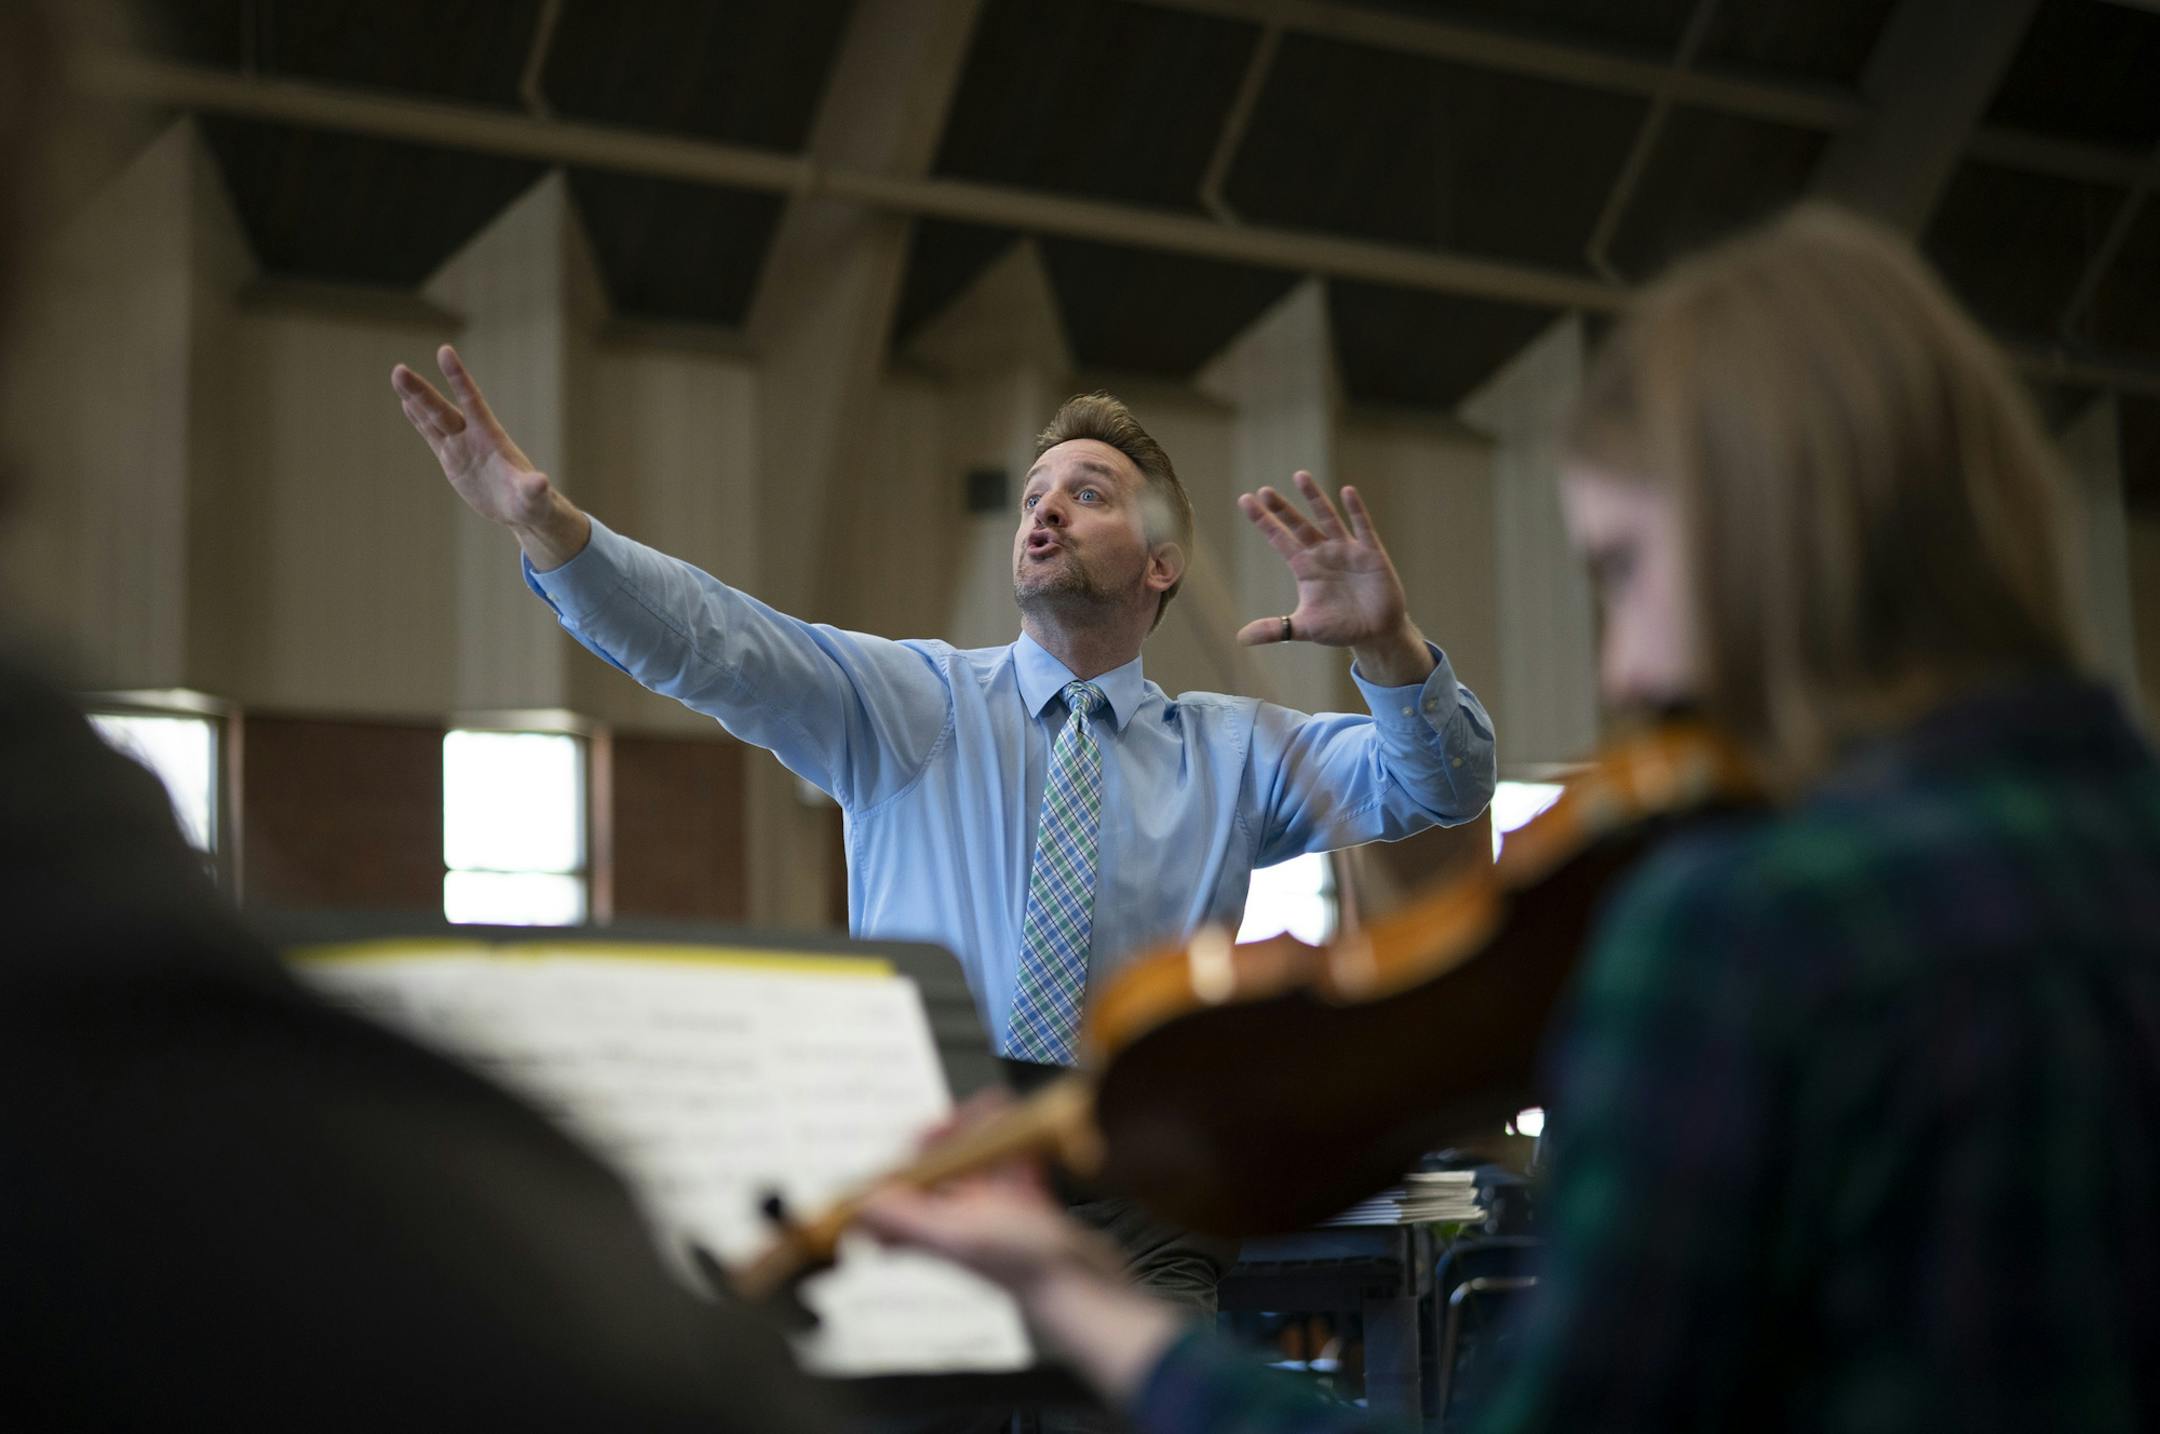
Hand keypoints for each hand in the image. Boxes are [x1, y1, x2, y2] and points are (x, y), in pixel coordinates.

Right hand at [391, 345, 588, 567]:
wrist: (522, 509)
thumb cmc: (532, 502)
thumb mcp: (533, 497)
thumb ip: (533, 489)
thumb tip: (542, 484)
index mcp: (491, 438)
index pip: (471, 401)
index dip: (458, 378)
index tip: (444, 351)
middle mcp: (473, 436)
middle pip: (442, 409)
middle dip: (421, 391)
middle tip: (399, 369)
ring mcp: (461, 446)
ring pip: (432, 417)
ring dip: (414, 397)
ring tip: (397, 374)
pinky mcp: (452, 458)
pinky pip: (431, 435)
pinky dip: (418, 418)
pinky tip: (405, 402)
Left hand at [854, 1100, 1187, 1404]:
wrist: (1082, 1286)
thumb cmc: (1023, 1265)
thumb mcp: (958, 1235)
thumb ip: (909, 1220)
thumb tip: (864, 1207)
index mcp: (938, 1228)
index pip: (908, 1188)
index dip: (913, 1157)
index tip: (928, 1133)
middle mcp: (961, 1221)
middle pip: (946, 1169)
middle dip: (958, 1135)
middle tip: (973, 1112)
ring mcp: (995, 1216)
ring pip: (982, 1164)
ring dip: (990, 1134)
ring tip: (1001, 1110)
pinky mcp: (1027, 1212)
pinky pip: (1016, 1169)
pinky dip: (1020, 1148)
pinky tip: (1028, 1133)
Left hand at [1236, 471, 1432, 684]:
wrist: (1376, 633)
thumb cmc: (1340, 628)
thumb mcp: (1304, 628)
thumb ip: (1275, 629)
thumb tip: (1240, 638)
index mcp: (1305, 568)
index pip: (1279, 539)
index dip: (1263, 521)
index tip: (1245, 501)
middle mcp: (1323, 553)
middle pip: (1298, 525)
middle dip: (1282, 509)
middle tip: (1264, 491)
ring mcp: (1347, 550)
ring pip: (1327, 518)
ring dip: (1314, 498)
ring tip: (1300, 476)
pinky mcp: (1371, 554)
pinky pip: (1362, 527)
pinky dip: (1355, 510)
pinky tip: (1346, 491)